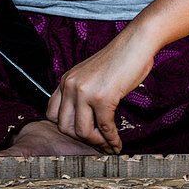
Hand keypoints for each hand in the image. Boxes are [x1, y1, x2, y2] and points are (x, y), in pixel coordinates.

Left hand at [45, 33, 155, 154]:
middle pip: (65, 127)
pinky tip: (118, 143)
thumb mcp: (91, 76)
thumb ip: (83, 94)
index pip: (53, 114)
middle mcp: (71, 85)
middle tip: (97, 144)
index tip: (82, 133)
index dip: (67, 128)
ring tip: (108, 145)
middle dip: (82, 140)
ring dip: (97, 143)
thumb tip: (87, 122)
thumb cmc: (119, 59)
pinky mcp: (103, 98)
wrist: (136, 43)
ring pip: (82, 131)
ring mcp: (85, 92)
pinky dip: (112, 139)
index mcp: (66, 80)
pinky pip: (104, 127)